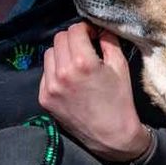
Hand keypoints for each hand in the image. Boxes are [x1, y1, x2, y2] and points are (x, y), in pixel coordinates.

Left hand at [39, 22, 150, 161]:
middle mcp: (62, 72)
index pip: (74, 30)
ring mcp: (50, 86)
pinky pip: (46, 73)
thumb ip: (109, 42)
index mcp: (83, 62)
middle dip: (73, 39)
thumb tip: (99, 28)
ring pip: (49, 54)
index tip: (93, 36)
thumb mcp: (121, 68)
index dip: (85, 29)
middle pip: (59, 39)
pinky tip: (70, 80)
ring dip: (62, 54)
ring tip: (76, 65)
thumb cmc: (120, 101)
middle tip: (85, 48)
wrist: (112, 136)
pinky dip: (56, 71)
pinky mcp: (44, 98)